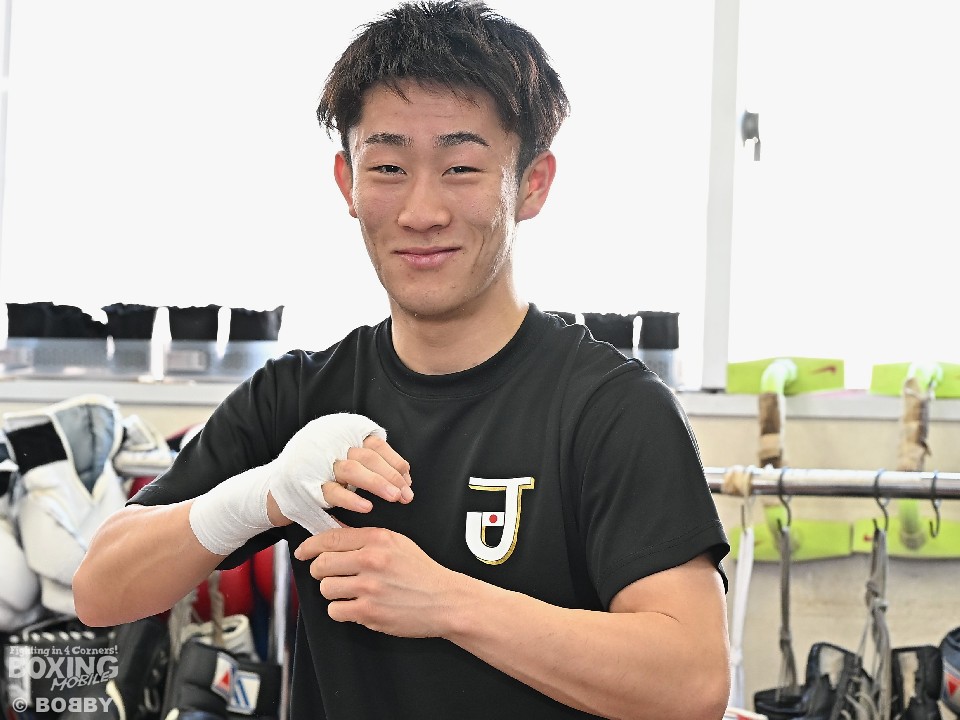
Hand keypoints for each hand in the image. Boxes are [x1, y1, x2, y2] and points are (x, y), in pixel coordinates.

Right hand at [266, 413, 412, 534]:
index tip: (408, 480)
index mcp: (340, 436)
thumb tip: (405, 475)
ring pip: (352, 470)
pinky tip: (367, 507)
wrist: (274, 490)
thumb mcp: (342, 462)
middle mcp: (329, 445)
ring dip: (377, 483)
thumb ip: (369, 463)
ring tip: (395, 497)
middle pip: (367, 456)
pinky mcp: (306, 486)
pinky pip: (332, 491)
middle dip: (391, 475)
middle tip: (407, 494)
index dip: (394, 461)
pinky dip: (351, 499)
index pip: (375, 444)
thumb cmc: (317, 477)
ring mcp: (317, 465)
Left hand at [294, 526, 461, 637]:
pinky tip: (355, 606)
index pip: (330, 538)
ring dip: (333, 592)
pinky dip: (341, 610)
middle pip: (321, 564)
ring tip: (349, 592)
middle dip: (319, 571)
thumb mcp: (397, 542)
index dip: (309, 546)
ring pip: (326, 588)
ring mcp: (369, 588)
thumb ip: (366, 537)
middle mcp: (371, 561)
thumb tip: (333, 530)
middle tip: (328, 575)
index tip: (302, 552)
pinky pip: (335, 611)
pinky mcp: (369, 613)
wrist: (445, 600)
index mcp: (377, 539)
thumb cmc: (420, 571)